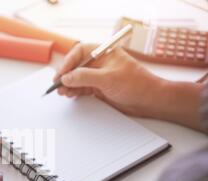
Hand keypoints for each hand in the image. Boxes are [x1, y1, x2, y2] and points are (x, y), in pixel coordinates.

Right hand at [55, 43, 202, 130]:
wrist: (150, 101)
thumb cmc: (136, 84)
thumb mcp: (107, 78)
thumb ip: (85, 77)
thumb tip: (67, 78)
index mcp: (104, 53)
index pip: (80, 52)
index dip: (68, 62)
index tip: (61, 74)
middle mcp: (100, 63)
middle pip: (77, 66)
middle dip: (67, 75)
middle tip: (58, 85)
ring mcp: (100, 76)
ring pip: (78, 78)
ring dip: (69, 85)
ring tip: (62, 92)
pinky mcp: (100, 88)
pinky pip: (83, 88)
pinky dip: (75, 91)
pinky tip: (70, 94)